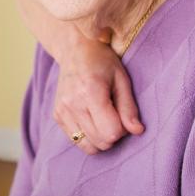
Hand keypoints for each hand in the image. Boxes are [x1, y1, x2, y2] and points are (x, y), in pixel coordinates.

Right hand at [53, 32, 143, 154]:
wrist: (75, 49)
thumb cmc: (102, 61)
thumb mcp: (121, 79)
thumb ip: (129, 107)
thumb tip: (138, 131)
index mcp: (91, 92)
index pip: (111, 132)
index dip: (123, 128)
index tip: (122, 113)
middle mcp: (72, 104)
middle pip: (100, 142)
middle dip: (113, 134)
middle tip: (114, 115)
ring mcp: (62, 110)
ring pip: (87, 146)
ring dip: (100, 139)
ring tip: (103, 119)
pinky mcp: (56, 115)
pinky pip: (75, 140)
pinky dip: (87, 136)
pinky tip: (91, 118)